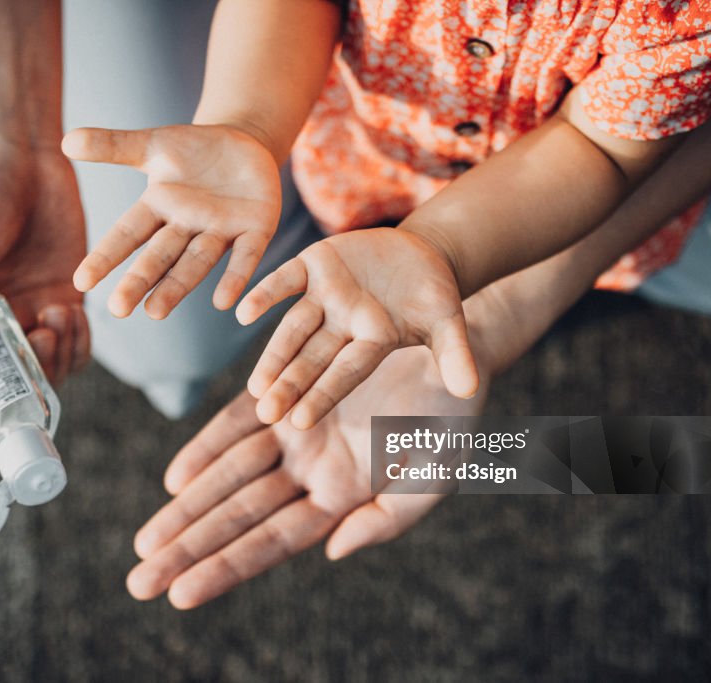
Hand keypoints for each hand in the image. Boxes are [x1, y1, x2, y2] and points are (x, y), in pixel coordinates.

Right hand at [0, 143, 88, 421]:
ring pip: (47, 374)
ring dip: (59, 357)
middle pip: (8, 392)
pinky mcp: (62, 303)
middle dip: (29, 380)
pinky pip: (75, 348)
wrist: (22, 157)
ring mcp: (26, 320)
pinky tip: (72, 310)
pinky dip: (79, 341)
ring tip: (57, 314)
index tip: (0, 401)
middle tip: (42, 339)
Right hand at [61, 124, 280, 318]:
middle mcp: (186, 226)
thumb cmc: (194, 151)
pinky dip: (235, 278)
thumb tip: (66, 141)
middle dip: (140, 281)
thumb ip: (113, 146)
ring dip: (178, 287)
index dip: (106, 255)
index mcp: (159, 208)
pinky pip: (245, 257)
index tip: (81, 281)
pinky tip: (224, 303)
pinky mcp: (256, 230)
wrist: (245, 145)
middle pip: (159, 256)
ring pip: (196, 263)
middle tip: (118, 310)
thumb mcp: (153, 145)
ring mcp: (221, 231)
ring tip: (156, 312)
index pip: (128, 234)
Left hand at [126, 345, 489, 608]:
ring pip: (228, 476)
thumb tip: (332, 551)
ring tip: (146, 543)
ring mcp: (293, 432)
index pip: (272, 542)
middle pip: (237, 517)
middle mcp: (309, 472)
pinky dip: (206, 448)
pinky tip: (176, 479)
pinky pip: (237, 423)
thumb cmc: (450, 417)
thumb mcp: (432, 476)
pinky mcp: (285, 390)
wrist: (450, 351)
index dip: (226, 566)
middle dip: (189, 548)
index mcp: (341, 499)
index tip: (180, 594)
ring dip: (186, 507)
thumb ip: (385, 519)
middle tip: (140, 580)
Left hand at [236, 228, 478, 429]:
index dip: (324, 394)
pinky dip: (265, 293)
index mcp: (371, 344)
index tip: (299, 421)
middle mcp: (342, 326)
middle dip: (290, 385)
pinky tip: (241, 313)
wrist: (421, 253)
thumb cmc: (435, 297)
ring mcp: (325, 297)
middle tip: (265, 412)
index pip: (345, 373)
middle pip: (312, 359)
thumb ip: (454, 354)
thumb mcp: (449, 324)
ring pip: (293, 328)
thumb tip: (468, 390)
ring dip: (274, 354)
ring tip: (254, 385)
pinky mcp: (313, 265)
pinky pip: (285, 281)